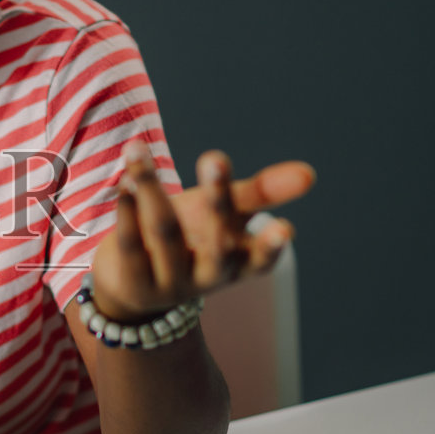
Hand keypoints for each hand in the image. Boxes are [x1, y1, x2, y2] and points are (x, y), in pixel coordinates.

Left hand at [90, 142, 315, 322]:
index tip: (285, 229)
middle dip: (217, 200)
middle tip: (215, 158)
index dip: (271, 247)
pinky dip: (127, 208)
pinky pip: (130, 242)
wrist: (134, 285)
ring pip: (165, 233)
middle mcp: (208, 278)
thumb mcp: (228, 215)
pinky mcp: (134, 283)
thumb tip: (309, 173)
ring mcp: (170, 284)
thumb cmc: (193, 238)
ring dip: (152, 188)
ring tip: (138, 148)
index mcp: (238, 264)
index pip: (259, 259)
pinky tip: (125, 179)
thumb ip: (262, 193)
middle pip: (216, 243)